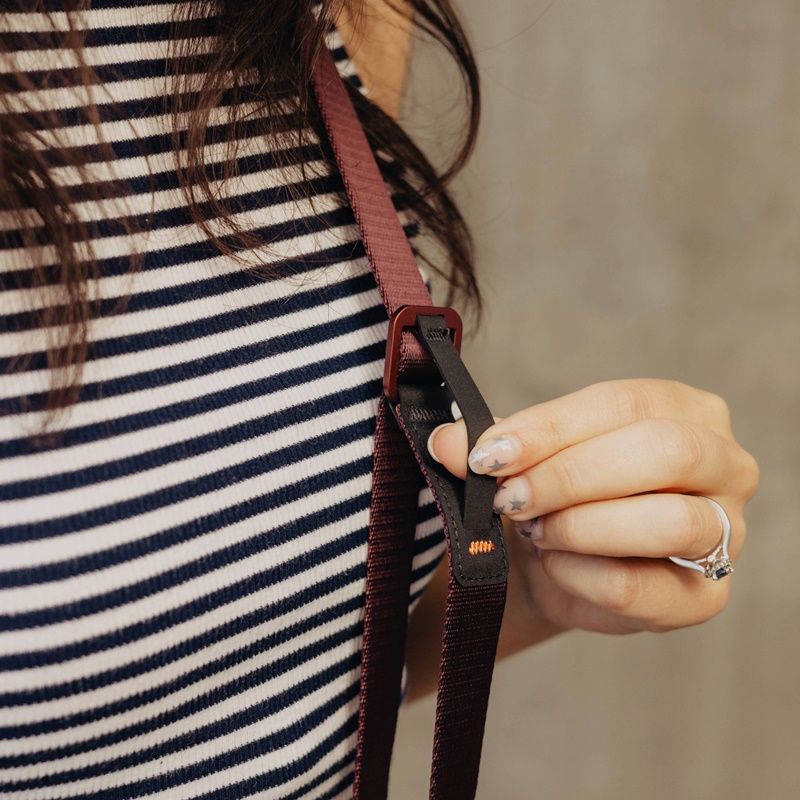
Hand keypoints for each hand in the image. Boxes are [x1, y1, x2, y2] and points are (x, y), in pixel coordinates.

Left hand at [428, 379, 758, 634]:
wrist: (557, 563)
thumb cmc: (554, 495)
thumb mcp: (522, 459)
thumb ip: (487, 446)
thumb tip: (448, 443)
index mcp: (686, 409)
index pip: (625, 403)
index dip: (551, 428)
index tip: (489, 453)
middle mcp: (724, 463)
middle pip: (661, 451)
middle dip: (568, 476)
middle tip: (509, 498)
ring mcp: (727, 534)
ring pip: (666, 521)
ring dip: (578, 526)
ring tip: (534, 530)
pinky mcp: (704, 598)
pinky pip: (638, 586)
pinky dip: (579, 576)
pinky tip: (554, 565)